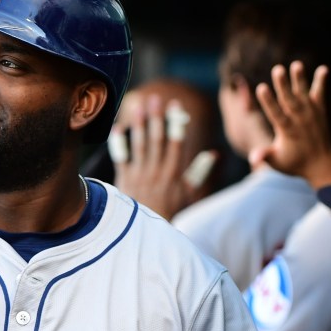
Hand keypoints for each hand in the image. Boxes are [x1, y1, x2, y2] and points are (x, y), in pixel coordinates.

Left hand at [110, 94, 216, 219]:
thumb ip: (200, 172)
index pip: (176, 142)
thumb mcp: (190, 193)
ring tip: (138, 106)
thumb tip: (213, 154)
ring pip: (140, 145)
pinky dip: (119, 143)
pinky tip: (118, 127)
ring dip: (139, 124)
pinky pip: (121, 158)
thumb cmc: (171, 209)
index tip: (175, 104)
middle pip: (157, 139)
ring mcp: (140, 175)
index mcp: (174, 172)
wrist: (148, 232)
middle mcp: (157, 171)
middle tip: (155, 98)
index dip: (176, 122)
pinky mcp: (124, 180)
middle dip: (157, 117)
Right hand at [250, 61, 330, 189]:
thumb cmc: (294, 163)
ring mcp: (311, 114)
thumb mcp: (277, 163)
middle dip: (283, 85)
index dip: (268, 101)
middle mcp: (300, 120)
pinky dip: (321, 82)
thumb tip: (253, 157)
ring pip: (304, 94)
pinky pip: (320, 94)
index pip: (276, 113)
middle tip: (277, 69)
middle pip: (290, 100)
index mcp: (287, 131)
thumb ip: (265, 156)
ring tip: (296, 64)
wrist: (322, 165)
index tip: (261, 87)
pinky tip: (323, 69)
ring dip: (300, 79)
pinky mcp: (320, 111)